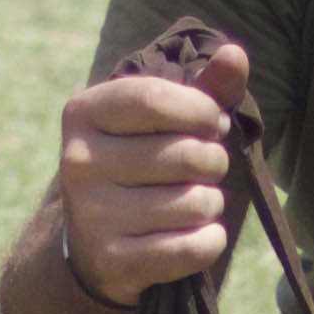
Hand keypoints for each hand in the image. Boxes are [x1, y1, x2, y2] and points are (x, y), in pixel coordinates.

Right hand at [58, 41, 243, 305]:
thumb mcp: (164, 121)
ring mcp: (91, 214)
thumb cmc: (143, 163)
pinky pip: (192, 248)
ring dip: (211, 203)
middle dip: (214, 162)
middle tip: (203, 169)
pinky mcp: (112, 259)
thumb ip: (205, 87)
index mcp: (83, 113)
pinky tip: (196, 235)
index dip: (202, 111)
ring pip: (195, 202)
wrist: (98, 244)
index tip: (212, 124)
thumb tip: (235, 54)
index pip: (155, 99)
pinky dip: (210, 241)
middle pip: (186, 154)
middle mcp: (77, 162)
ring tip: (192, 202)